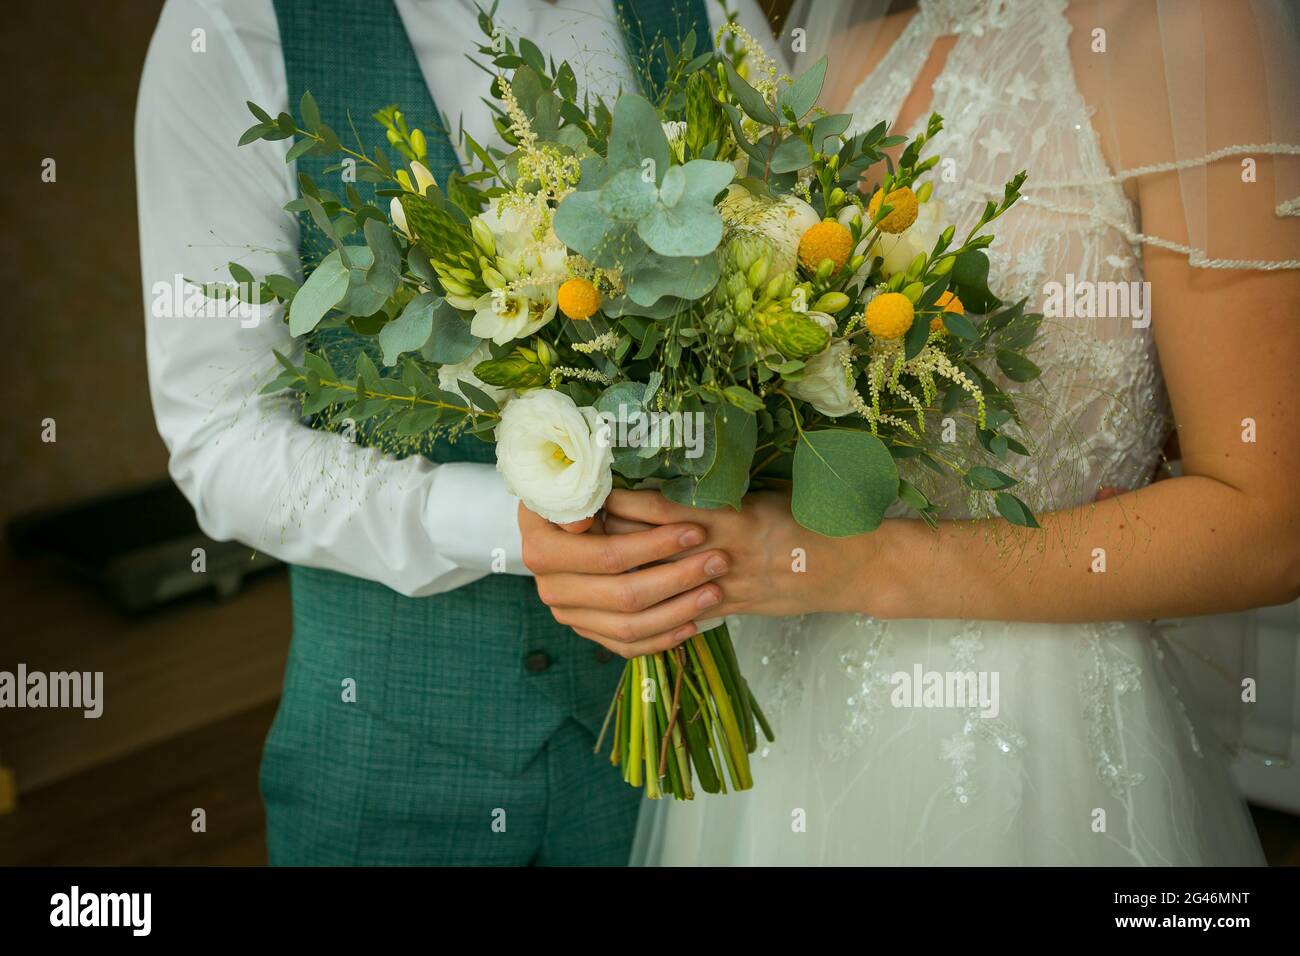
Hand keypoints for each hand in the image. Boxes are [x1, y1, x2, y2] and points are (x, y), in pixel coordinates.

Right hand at [518, 503, 729, 657]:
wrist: (555, 518)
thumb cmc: (572, 491)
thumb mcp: (571, 482)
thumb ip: (581, 499)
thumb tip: (585, 522)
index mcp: (542, 551)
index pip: (608, 555)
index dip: (655, 546)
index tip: (697, 531)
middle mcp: (551, 589)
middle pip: (624, 595)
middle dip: (678, 578)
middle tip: (719, 561)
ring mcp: (569, 615)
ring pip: (629, 627)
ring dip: (678, 611)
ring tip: (715, 591)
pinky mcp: (586, 630)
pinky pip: (626, 646)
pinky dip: (662, 638)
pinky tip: (694, 624)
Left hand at [602, 487, 875, 617]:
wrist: (854, 565)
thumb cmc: (813, 517)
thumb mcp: (764, 494)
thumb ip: (719, 493)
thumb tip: (670, 479)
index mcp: (728, 514)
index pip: (659, 508)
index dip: (620, 502)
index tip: (592, 490)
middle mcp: (721, 551)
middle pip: (648, 547)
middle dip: (609, 538)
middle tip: (576, 526)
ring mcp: (725, 585)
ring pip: (660, 582)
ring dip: (623, 574)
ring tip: (590, 563)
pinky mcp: (733, 608)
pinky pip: (683, 611)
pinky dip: (654, 604)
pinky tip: (629, 598)